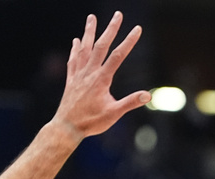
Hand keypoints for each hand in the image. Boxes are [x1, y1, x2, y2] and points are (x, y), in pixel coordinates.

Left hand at [53, 12, 150, 138]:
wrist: (66, 128)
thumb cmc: (91, 123)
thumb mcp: (114, 114)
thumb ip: (130, 102)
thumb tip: (148, 95)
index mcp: (101, 79)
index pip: (118, 56)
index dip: (129, 41)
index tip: (137, 29)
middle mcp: (89, 73)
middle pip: (101, 46)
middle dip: (111, 29)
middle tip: (118, 14)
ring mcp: (78, 75)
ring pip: (84, 48)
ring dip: (89, 32)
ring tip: (92, 17)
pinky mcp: (71, 80)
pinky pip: (73, 60)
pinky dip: (76, 49)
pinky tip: (77, 40)